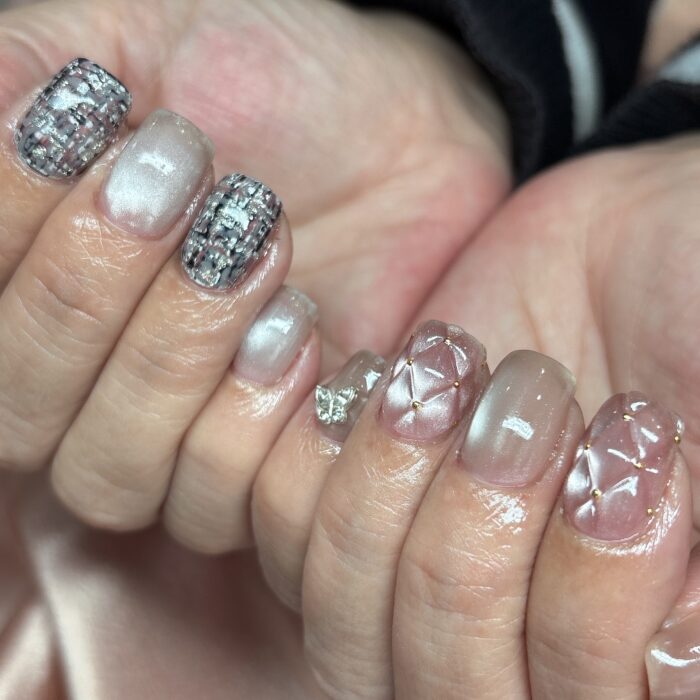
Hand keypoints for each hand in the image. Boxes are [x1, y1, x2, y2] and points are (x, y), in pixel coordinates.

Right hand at [0, 0, 509, 539]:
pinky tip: (301, 326)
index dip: (12, 227)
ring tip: (257, 244)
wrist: (395, 135)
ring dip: (175, 354)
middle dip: (89, 293)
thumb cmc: (263, 81)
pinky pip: (220, 500)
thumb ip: (27, 73)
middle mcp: (85, 382)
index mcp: (34, 287)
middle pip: (22, 413)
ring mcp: (172, 439)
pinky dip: (252, 417)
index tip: (83, 116)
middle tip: (179, 182)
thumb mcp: (138, 37)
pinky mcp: (262, 472)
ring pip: (112, 472)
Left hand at [251, 135, 699, 697]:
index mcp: (621, 641)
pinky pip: (283, 530)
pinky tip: (378, 364)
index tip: (636, 442)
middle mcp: (517, 631)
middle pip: (447, 677)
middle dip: (479, 533)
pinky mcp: (357, 500)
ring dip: (390, 484)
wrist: (626, 246)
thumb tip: (675, 645)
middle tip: (527, 402)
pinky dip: (314, 452)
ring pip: (344, 615)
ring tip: (445, 369)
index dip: (594, 604)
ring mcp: (419, 570)